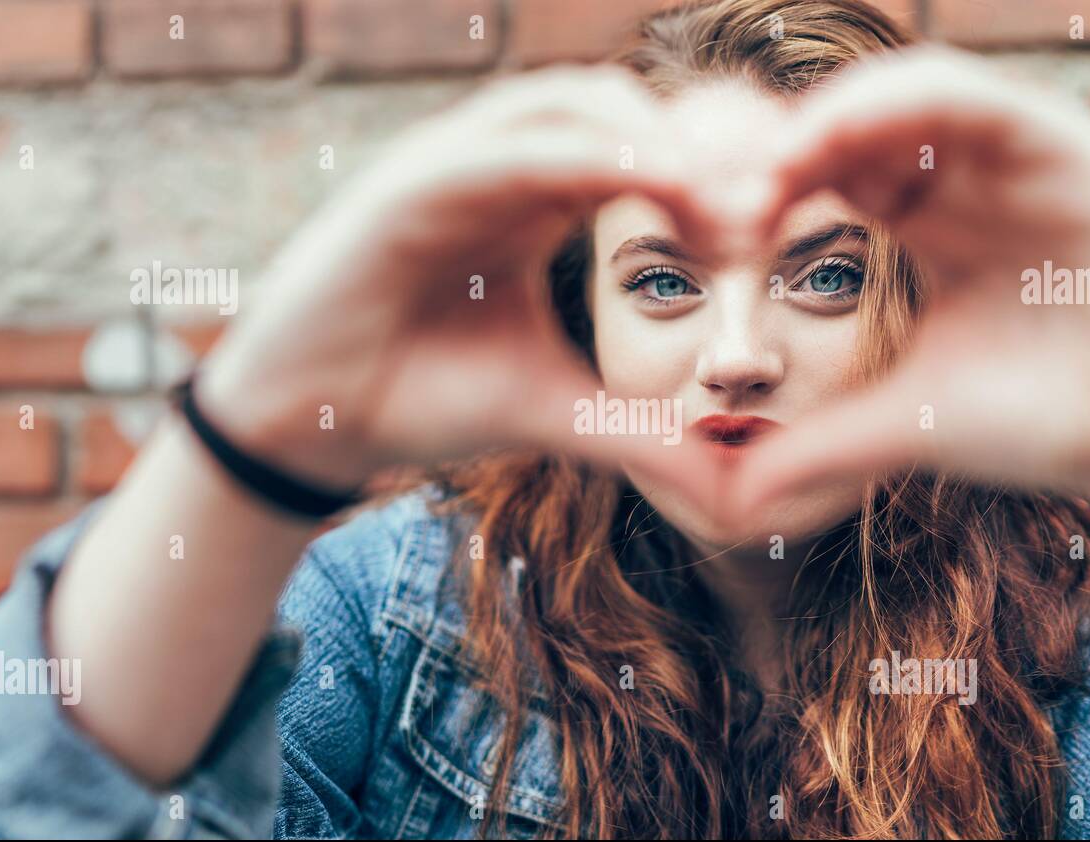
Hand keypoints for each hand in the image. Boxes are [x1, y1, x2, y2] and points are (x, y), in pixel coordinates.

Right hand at [194, 65, 730, 498]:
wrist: (314, 426)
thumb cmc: (424, 398)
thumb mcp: (551, 406)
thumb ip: (633, 428)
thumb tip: (722, 483)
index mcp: (536, 203)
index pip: (640, 153)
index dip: (711, 176)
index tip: (775, 221)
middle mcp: (500, 169)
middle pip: (619, 110)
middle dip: (698, 146)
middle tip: (768, 202)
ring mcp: (451, 167)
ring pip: (566, 109)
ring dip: (650, 140)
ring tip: (722, 195)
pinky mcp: (405, 185)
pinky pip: (502, 151)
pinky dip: (576, 155)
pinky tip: (644, 178)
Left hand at [730, 49, 1089, 519]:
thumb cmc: (1040, 424)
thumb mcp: (904, 425)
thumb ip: (817, 447)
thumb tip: (732, 496)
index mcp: (931, 224)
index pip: (834, 170)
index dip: (770, 187)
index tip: (719, 230)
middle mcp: (971, 179)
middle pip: (860, 122)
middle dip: (787, 146)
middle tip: (727, 193)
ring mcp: (1019, 159)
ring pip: (909, 94)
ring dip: (830, 119)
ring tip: (771, 169)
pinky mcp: (1069, 151)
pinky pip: (973, 100)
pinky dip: (899, 104)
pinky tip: (834, 140)